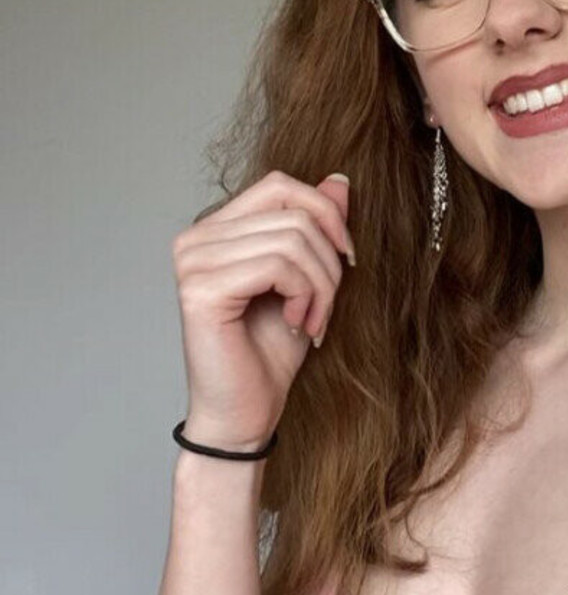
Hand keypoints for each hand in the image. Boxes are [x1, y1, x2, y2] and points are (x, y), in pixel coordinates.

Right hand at [172, 170, 353, 449]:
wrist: (246, 414)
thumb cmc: (272, 351)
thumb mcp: (309, 278)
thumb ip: (317, 227)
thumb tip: (339, 180)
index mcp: (217, 228)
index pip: (281, 184)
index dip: (326, 213)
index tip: (346, 260)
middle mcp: (196, 237)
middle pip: (294, 212)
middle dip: (329, 261)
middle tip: (328, 307)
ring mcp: (193, 260)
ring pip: (293, 239)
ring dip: (322, 286)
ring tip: (314, 321)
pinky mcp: (201, 288)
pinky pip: (278, 265)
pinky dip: (305, 296)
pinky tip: (298, 324)